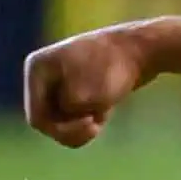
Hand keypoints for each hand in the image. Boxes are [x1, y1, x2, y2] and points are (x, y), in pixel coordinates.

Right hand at [24, 25, 154, 146]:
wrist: (144, 49)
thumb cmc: (111, 70)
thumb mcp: (82, 98)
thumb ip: (63, 114)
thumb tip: (62, 116)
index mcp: (37, 69)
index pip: (36, 117)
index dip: (60, 130)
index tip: (91, 125)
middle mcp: (46, 73)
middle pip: (48, 121)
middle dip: (71, 130)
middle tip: (96, 127)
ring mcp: (63, 80)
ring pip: (64, 121)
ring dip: (81, 127)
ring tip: (100, 118)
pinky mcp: (82, 87)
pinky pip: (79, 116)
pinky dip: (91, 120)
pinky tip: (105, 112)